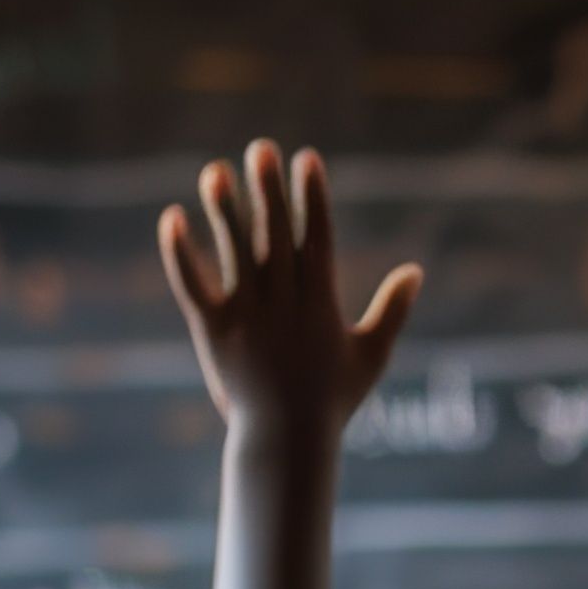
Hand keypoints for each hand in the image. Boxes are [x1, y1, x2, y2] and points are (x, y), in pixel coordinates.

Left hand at [157, 140, 421, 438]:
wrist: (286, 440)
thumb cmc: (333, 400)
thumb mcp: (371, 354)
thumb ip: (392, 310)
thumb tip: (415, 272)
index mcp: (321, 301)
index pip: (318, 236)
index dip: (312, 196)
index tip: (307, 159)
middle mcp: (283, 300)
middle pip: (275, 233)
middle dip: (269, 190)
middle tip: (261, 149)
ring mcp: (246, 314)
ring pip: (234, 251)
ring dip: (225, 209)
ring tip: (215, 171)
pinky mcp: (213, 330)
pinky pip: (193, 284)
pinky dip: (180, 253)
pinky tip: (172, 218)